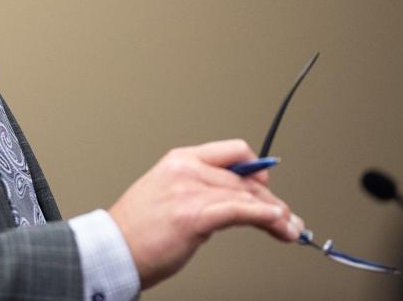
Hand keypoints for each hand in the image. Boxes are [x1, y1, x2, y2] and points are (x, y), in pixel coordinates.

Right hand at [108, 139, 303, 289]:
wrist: (112, 249)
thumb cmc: (136, 230)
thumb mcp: (167, 195)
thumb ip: (198, 191)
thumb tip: (231, 202)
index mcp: (180, 160)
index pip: (232, 151)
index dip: (256, 167)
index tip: (268, 185)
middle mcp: (187, 170)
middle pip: (245, 179)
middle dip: (272, 201)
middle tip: (288, 218)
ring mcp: (190, 191)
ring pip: (247, 196)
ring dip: (276, 215)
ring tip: (290, 230)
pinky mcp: (193, 216)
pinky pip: (239, 211)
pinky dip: (264, 217)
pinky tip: (278, 223)